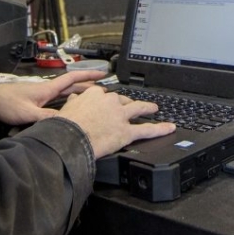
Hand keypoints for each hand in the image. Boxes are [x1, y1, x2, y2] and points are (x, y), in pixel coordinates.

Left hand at [0, 71, 106, 125]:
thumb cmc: (7, 103)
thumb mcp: (28, 112)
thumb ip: (46, 116)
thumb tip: (66, 121)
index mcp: (48, 88)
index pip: (72, 79)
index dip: (88, 75)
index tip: (102, 74)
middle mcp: (47, 89)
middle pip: (72, 85)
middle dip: (88, 85)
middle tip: (103, 89)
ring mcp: (42, 94)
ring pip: (66, 92)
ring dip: (79, 93)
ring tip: (93, 98)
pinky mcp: (37, 101)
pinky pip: (58, 99)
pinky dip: (68, 101)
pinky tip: (72, 107)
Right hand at [56, 86, 176, 158]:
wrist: (69, 140)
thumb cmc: (65, 127)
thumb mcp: (66, 109)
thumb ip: (74, 102)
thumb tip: (75, 99)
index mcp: (95, 94)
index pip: (104, 95)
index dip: (107, 101)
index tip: (108, 103)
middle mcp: (110, 102)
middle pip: (122, 100)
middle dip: (127, 103)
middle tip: (130, 106)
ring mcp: (120, 116)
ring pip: (138, 109)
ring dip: (147, 108)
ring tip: (154, 108)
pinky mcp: (126, 132)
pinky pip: (146, 130)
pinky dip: (160, 129)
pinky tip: (169, 128)